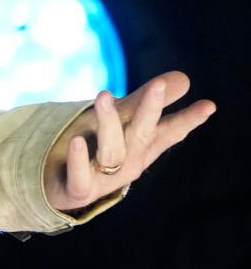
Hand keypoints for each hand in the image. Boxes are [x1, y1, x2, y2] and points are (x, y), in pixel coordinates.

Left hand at [45, 71, 215, 212]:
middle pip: (142, 135)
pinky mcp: (79, 190)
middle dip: (150, 111)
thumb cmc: (94, 148)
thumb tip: (183, 78)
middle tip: (158, 85)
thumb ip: (144, 102)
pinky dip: (80, 160)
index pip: (169, 131)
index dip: (188, 119)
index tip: (209, 105)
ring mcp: (106, 178)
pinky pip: (81, 177)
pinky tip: (78, 141)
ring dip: (109, 123)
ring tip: (103, 95)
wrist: (59, 187)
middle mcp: (129, 163)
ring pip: (112, 151)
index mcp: (142, 147)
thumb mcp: (120, 123)